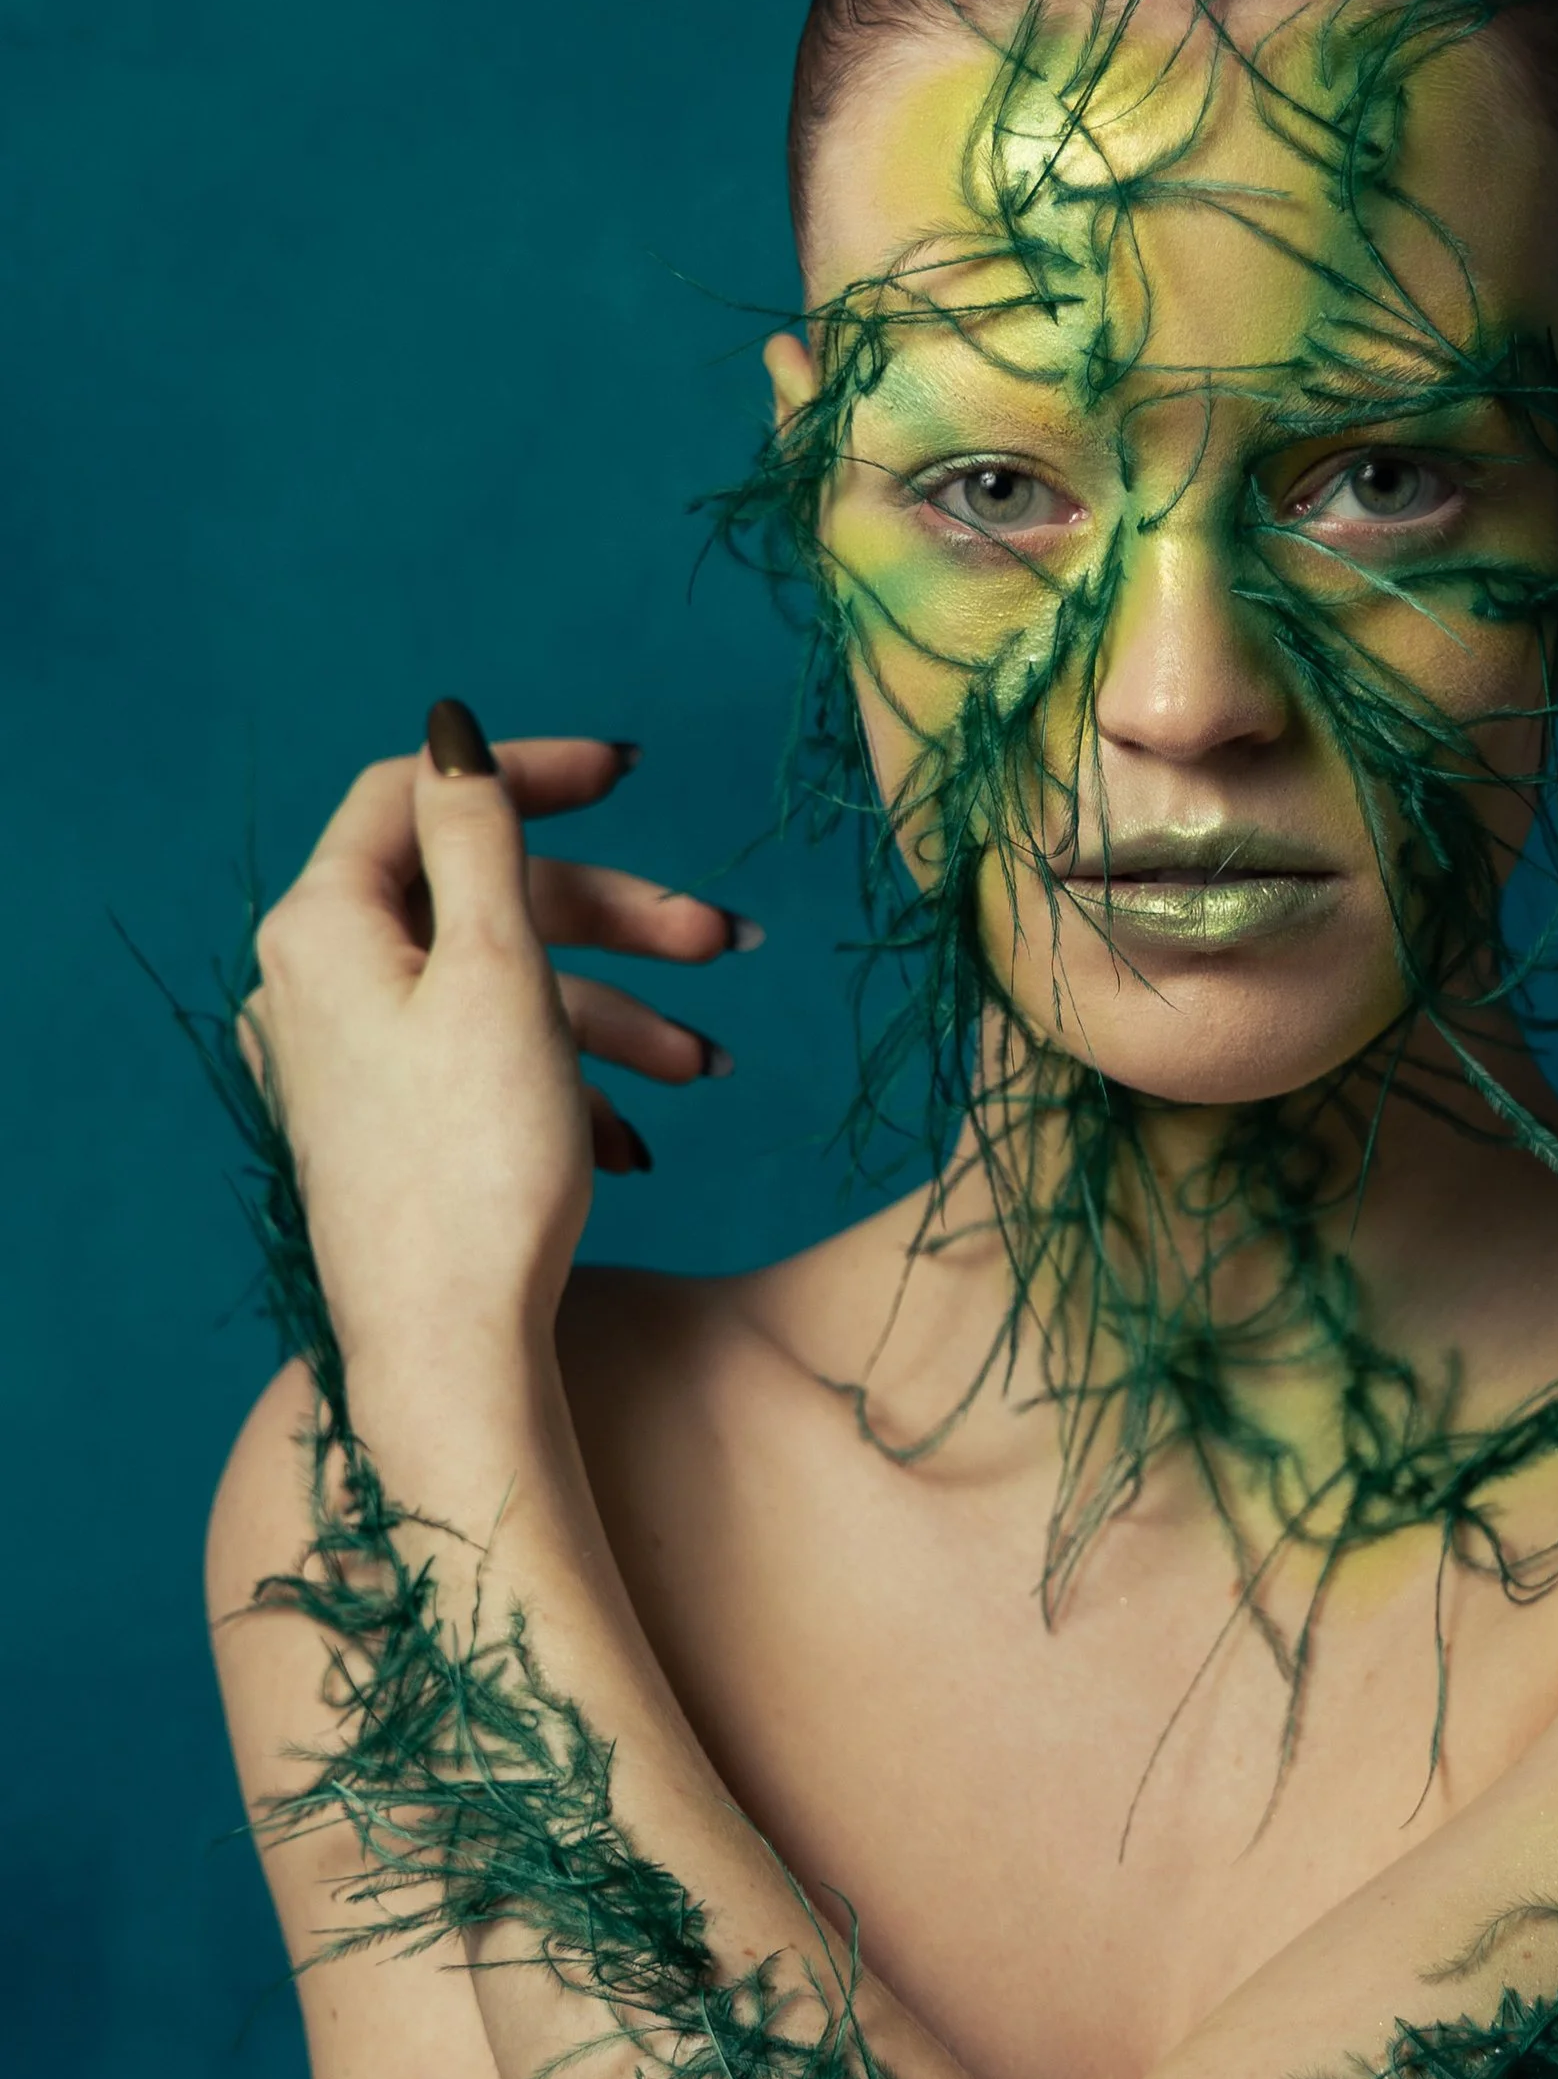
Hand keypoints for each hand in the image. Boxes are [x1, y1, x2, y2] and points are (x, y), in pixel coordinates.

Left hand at [240, 704, 751, 1372]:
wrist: (447, 1352)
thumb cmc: (475, 1165)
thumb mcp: (498, 970)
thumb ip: (478, 835)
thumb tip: (452, 726)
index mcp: (323, 928)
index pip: (418, 794)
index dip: (526, 771)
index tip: (633, 773)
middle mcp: (314, 984)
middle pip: (479, 897)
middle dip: (612, 918)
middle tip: (722, 942)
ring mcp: (344, 1061)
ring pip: (497, 987)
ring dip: (615, 1011)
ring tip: (705, 1067)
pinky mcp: (382, 1126)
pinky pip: (484, 1060)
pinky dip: (568, 1075)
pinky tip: (634, 1135)